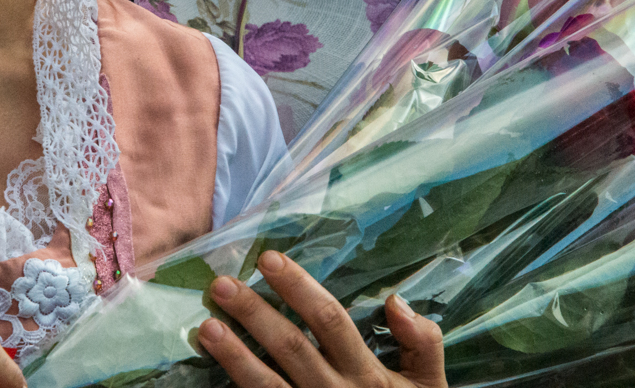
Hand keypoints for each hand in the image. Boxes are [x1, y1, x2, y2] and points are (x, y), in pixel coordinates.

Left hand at [197, 251, 445, 387]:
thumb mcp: (428, 385)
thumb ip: (422, 342)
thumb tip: (396, 300)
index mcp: (367, 374)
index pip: (329, 320)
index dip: (298, 288)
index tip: (269, 259)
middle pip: (290, 346)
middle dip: (254, 313)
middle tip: (222, 284)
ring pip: (268, 384)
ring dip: (235, 355)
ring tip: (206, 327)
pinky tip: (213, 370)